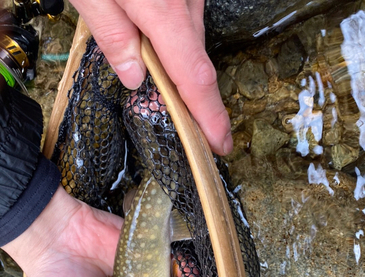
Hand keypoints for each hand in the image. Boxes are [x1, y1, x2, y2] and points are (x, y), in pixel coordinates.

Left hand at [68, 0, 232, 155]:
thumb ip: (113, 36)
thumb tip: (135, 77)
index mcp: (163, 13)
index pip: (194, 78)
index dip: (210, 116)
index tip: (221, 144)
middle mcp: (185, 4)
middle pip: (194, 62)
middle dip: (189, 96)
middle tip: (185, 120)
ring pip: (188, 40)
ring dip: (176, 63)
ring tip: (154, 70)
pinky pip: (184, 19)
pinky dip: (172, 37)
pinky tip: (153, 33)